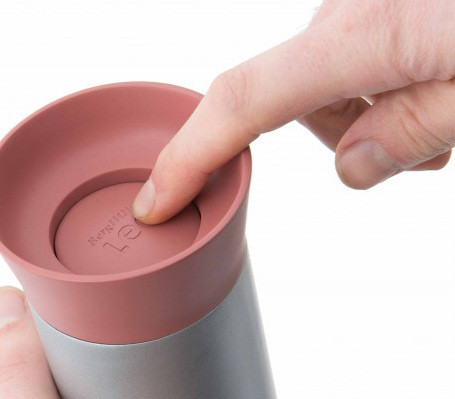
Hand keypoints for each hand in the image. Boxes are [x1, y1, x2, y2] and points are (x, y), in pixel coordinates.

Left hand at [0, 287, 198, 398]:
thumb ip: (20, 381)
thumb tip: (0, 307)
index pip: (15, 351)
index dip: (49, 321)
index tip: (90, 312)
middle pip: (54, 370)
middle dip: (87, 347)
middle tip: (131, 341)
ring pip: (84, 397)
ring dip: (112, 377)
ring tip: (148, 373)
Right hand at [132, 0, 454, 223]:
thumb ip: (411, 135)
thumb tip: (355, 163)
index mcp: (374, 29)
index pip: (245, 101)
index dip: (189, 156)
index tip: (156, 198)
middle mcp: (359, 4)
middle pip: (295, 97)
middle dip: (345, 136)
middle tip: (426, 146)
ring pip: (333, 80)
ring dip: (376, 113)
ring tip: (453, 111)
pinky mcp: (391, 0)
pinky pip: (362, 51)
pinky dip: (391, 83)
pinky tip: (447, 82)